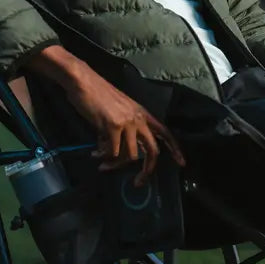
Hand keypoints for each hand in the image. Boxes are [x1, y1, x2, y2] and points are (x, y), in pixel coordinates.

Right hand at [27, 45, 184, 185]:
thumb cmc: (96, 93)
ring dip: (116, 164)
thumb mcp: (118, 110)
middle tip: (137, 182)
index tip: (181, 163)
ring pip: (130, 156)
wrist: (82, 81)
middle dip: (147, 170)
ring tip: (103, 164)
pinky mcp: (113, 126)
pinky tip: (95, 154)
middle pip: (152, 150)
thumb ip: (122, 128)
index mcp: (142, 113)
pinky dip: (104, 157)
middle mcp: (138, 118)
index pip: (165, 132)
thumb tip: (115, 151)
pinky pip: (113, 152)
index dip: (175, 148)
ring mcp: (127, 122)